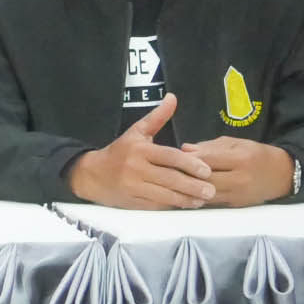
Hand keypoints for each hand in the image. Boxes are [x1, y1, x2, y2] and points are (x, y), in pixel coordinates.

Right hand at [65, 94, 215, 208]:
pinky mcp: (132, 202)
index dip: (190, 164)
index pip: (169, 157)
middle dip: (193, 186)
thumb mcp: (137, 132)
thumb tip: (173, 98)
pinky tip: (185, 204)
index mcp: (139, 149)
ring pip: (166, 195)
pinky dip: (172, 206)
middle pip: (170, 178)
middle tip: (211, 190)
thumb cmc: (119, 152)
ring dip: (186, 199)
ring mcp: (133, 186)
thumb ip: (157, 117)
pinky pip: (157, 205)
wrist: (92, 174)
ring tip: (202, 199)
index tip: (206, 171)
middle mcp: (136, 168)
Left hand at [181, 137, 293, 206]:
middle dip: (184, 175)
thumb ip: (209, 146)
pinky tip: (186, 191)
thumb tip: (185, 149)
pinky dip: (197, 197)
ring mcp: (238, 196)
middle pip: (204, 180)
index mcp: (240, 159)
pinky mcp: (236, 206)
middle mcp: (240, 180)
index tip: (171, 155)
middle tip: (166, 170)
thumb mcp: (235, 143)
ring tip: (172, 181)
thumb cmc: (256, 154)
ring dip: (188, 189)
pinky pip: (211, 202)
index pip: (206, 160)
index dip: (187, 159)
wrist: (283, 175)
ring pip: (206, 194)